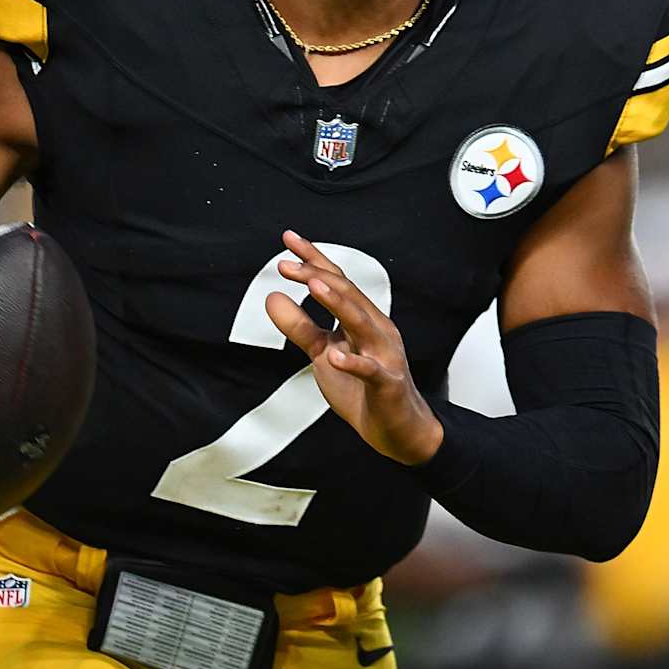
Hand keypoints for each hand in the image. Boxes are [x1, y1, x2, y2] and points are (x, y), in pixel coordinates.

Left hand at [265, 229, 443, 465]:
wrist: (397, 428)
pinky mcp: (387, 384)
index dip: (313, 258)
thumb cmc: (363, 388)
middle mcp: (376, 329)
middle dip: (317, 275)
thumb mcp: (323, 353)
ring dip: (339, 303)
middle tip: (286, 265)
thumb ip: (299, 327)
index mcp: (361, 318)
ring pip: (362, 323)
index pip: (337, 280)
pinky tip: (335, 357)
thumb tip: (272, 298)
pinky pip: (371, 371)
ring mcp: (384, 355)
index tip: (288, 240)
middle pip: (348, 294)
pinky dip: (353, 363)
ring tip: (314, 286)